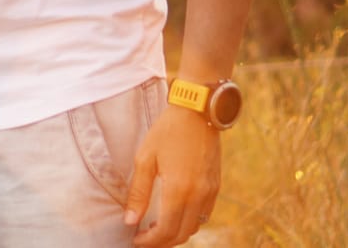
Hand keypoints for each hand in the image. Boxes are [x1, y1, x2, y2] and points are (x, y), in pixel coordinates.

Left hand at [125, 105, 220, 246]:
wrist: (197, 112)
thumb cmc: (167, 131)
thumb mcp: (145, 158)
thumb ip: (138, 193)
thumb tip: (130, 221)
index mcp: (178, 190)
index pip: (165, 231)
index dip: (150, 241)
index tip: (135, 240)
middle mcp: (198, 195)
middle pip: (181, 234)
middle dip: (162, 242)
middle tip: (144, 238)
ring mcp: (210, 192)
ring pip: (195, 227)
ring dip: (176, 233)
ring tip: (156, 227)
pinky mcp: (216, 186)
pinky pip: (204, 215)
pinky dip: (189, 221)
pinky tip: (174, 213)